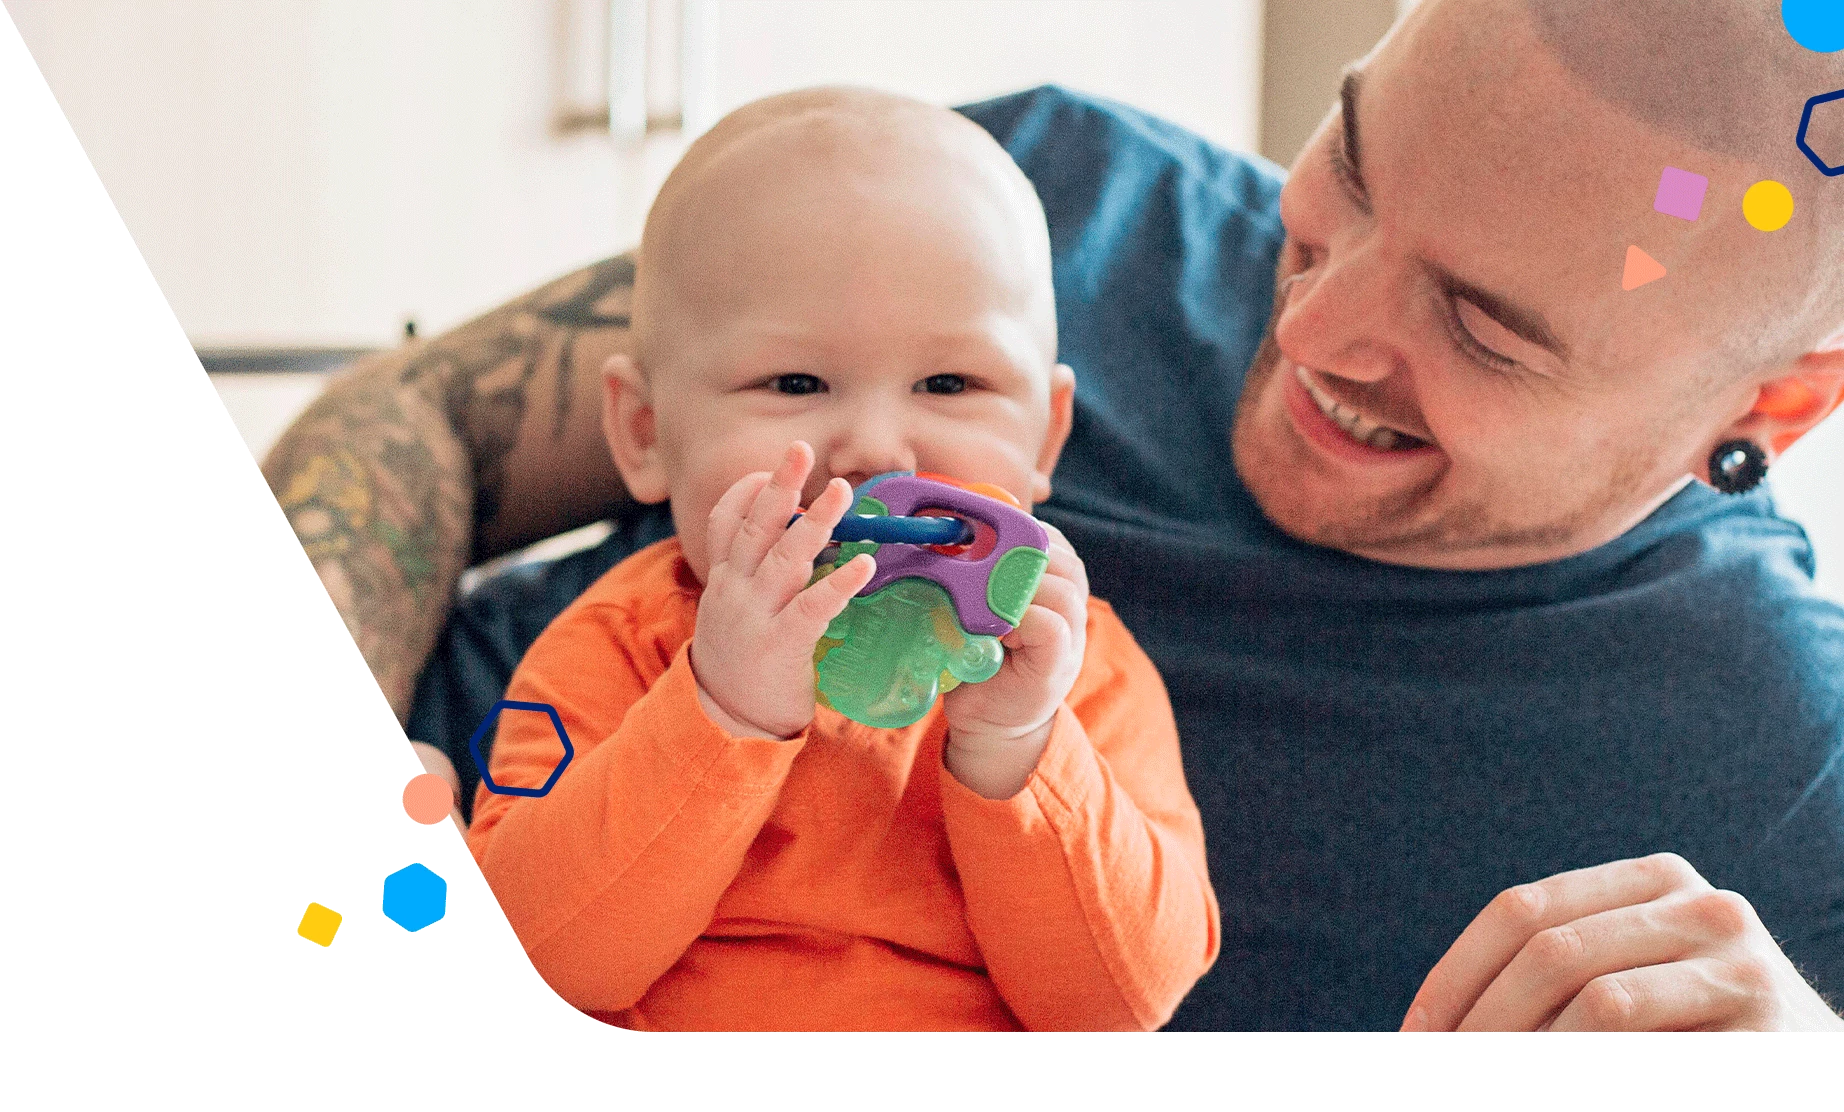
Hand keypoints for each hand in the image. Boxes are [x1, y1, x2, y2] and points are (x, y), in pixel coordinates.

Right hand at [690, 442, 875, 739]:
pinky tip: (864, 565)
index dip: (746, 493)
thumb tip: (800, 544)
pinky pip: (812, 607)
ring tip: (842, 491)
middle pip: (755, 527)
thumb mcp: (734, 613)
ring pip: (784, 558)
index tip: (768, 470)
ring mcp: (755, 616)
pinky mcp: (781, 645)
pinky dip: (839, 583)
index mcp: (725, 580)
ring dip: (815, 522)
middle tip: (801, 448)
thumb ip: (756, 578)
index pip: (725, 523)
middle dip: (780, 485)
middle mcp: (734, 590)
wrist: (725, 724)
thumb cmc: (742, 663)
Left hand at [943, 522, 1088, 798]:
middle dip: (1013, 555)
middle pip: (1058, 557)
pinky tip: (995, 630)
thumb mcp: (975, 609)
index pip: (1046, 536)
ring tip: (981, 601)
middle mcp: (1070, 601)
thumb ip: (972, 577)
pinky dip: (1019, 621)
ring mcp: (1071, 632)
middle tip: (972, 567)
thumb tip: (931, 537)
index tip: (973, 535)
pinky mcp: (1059, 661)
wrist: (992, 720)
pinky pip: (1050, 626)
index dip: (1013, 530)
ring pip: (1059, 588)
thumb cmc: (980, 659)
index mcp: (1051, 579)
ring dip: (1014, 588)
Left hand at [1402, 852, 1843, 1030]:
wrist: (1805, 1054)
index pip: (1518, 911)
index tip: (1415, 1031)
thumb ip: (1555, 980)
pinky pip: (1625, 1016)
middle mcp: (1689, 896)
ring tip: (1480, 1068)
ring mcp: (1727, 941)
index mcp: (1644, 881)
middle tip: (1437, 1056)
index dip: (1456, 974)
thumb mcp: (1625, 989)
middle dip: (1479, 1013)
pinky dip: (1570, 1051)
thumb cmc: (1698, 1038)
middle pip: (1543, 944)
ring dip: (1519, 1037)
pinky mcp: (1752, 992)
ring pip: (1586, 987)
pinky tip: (1549, 1070)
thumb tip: (1435, 1023)